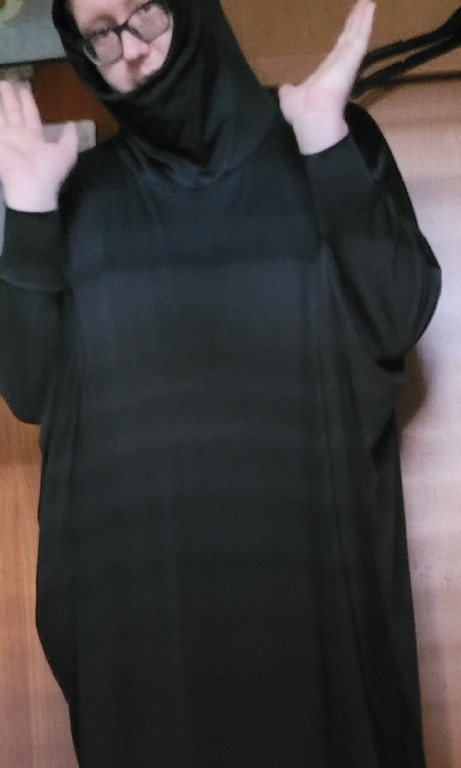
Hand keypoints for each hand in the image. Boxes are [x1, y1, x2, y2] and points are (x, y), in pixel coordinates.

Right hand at [0, 80, 78, 211]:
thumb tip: (72, 124)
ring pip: (0, 115)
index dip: (27, 101)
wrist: (31, 186)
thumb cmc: (49, 170)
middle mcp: (19, 136)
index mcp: (35, 138)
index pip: (30, 115)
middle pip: (13, 111)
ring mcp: (5, 139)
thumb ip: (70, 138)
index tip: (24, 87)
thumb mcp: (67, 153)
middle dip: (9, 96)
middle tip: (6, 81)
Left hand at [279, 0, 375, 153]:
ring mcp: (347, 62)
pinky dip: (366, 21)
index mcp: (326, 75)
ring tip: (368, 1)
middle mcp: (338, 67)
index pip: (337, 52)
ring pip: (356, 35)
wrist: (312, 118)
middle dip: (355, 23)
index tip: (349, 27)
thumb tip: (285, 88)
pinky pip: (360, 36)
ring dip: (362, 18)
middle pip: (349, 40)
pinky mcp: (351, 58)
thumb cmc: (302, 112)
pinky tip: (370, 6)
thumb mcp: (290, 98)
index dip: (343, 38)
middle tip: (364, 6)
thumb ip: (290, 90)